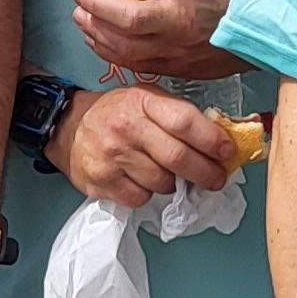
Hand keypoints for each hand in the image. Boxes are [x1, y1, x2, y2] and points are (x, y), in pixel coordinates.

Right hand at [54, 84, 242, 208]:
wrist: (69, 127)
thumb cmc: (117, 113)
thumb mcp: (146, 99)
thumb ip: (178, 115)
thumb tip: (219, 140)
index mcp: (141, 101)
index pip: (184, 121)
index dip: (211, 139)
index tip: (228, 152)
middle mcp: (126, 127)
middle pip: (177, 158)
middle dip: (205, 173)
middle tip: (216, 179)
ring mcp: (111, 156)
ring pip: (162, 182)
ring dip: (173, 183)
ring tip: (166, 173)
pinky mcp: (101, 181)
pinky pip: (141, 198)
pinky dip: (148, 194)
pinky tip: (141, 180)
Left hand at [72, 0, 243, 79]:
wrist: (259, 32)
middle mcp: (179, 19)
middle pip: (125, 16)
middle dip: (94, 2)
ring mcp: (175, 48)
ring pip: (124, 46)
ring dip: (95, 29)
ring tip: (80, 14)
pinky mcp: (173, 67)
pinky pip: (132, 63)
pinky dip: (108, 50)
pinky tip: (96, 38)